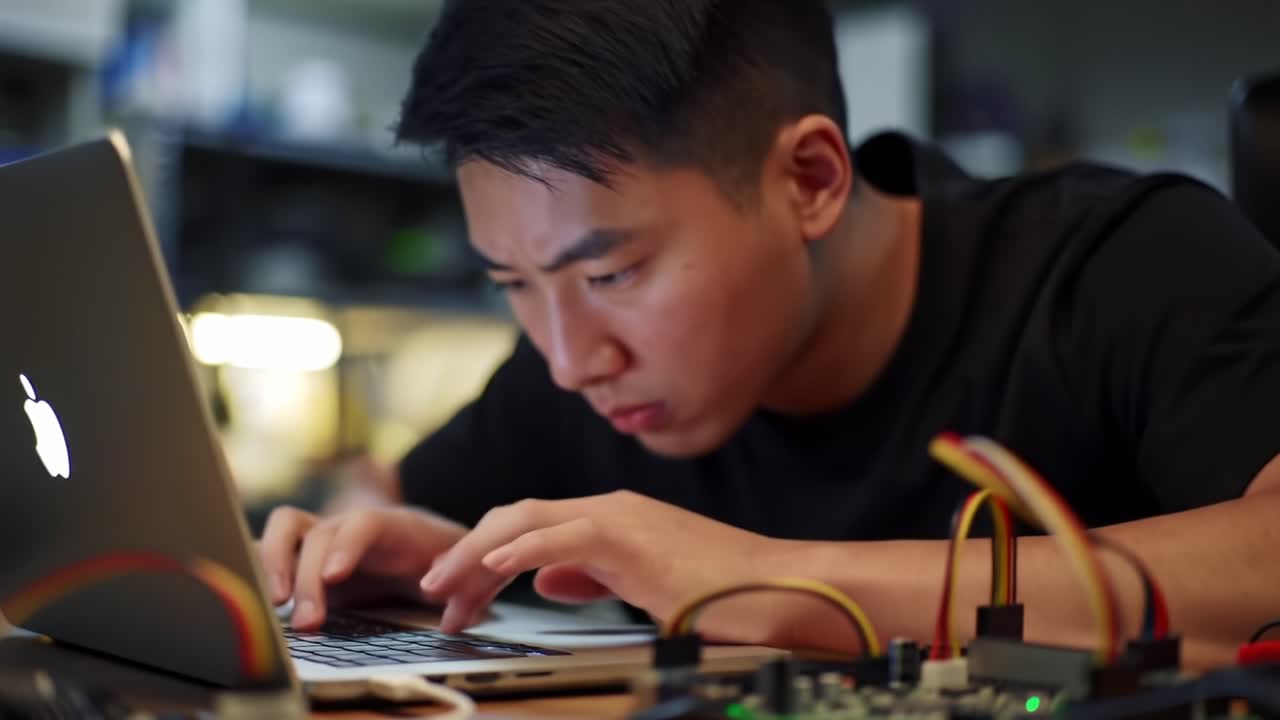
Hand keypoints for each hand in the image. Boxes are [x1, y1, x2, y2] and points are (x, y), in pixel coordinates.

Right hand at [257, 505, 466, 629]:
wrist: (422, 542)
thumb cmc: (440, 555)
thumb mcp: (458, 565)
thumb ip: (456, 577)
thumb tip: (443, 594)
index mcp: (391, 526)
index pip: (365, 523)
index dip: (347, 545)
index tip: (334, 576)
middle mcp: (350, 526)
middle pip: (319, 535)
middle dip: (307, 577)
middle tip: (308, 622)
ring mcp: (323, 537)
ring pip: (284, 530)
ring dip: (273, 565)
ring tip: (276, 605)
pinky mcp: (302, 556)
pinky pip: (269, 549)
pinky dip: (256, 567)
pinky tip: (255, 597)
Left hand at [420, 491, 777, 638]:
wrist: (778, 587)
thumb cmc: (723, 591)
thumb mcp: (644, 584)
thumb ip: (594, 576)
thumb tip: (549, 580)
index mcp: (612, 519)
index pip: (530, 527)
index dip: (484, 557)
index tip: (457, 595)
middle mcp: (609, 509)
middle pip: (515, 517)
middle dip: (466, 554)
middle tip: (434, 593)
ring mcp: (619, 518)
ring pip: (525, 520)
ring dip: (476, 555)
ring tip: (444, 587)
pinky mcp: (630, 538)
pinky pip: (562, 536)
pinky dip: (520, 550)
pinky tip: (491, 569)